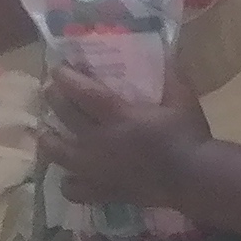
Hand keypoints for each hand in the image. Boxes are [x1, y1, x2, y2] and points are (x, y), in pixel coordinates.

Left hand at [39, 69, 204, 206]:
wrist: (194, 178)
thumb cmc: (189, 136)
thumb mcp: (182, 99)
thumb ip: (170, 75)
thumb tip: (165, 50)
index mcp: (119, 116)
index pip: (83, 92)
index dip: (66, 78)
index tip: (57, 68)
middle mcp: (100, 140)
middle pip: (66, 117)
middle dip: (54, 100)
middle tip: (49, 90)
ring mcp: (97, 169)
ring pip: (58, 154)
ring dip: (48, 140)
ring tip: (46, 133)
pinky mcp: (103, 190)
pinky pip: (73, 189)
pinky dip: (68, 182)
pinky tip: (70, 176)